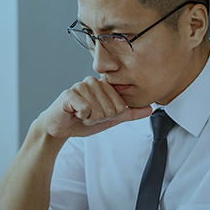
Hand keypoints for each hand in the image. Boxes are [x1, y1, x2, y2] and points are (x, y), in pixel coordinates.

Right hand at [37, 76, 151, 138]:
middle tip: (87, 115)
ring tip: (80, 114)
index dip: (109, 116)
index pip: (120, 106)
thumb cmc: (83, 120)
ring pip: (98, 110)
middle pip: (110, 109)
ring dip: (89, 119)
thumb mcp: (110, 118)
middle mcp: (93, 82)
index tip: (97, 114)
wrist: (60, 127)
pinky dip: (81, 117)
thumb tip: (150, 108)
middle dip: (99, 118)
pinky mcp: (69, 94)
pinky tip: (74, 113)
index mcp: (104, 85)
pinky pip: (86, 109)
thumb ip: (129, 113)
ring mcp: (80, 86)